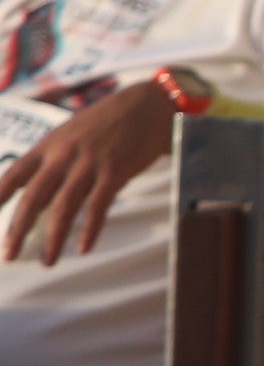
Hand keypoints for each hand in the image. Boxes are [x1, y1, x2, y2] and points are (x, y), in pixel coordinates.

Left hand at [0, 79, 179, 264]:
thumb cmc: (109, 120)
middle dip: (18, 229)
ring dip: (54, 238)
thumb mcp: (70, 132)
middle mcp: (62, 156)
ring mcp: (88, 164)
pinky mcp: (115, 172)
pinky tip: (84, 248)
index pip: (13, 175)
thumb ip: (54, 156)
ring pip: (63, 208)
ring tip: (49, 261)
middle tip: (9, 255)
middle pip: (34, 198)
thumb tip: (38, 183)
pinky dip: (90, 230)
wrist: (146, 104)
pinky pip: (98, 206)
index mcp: (48, 146)